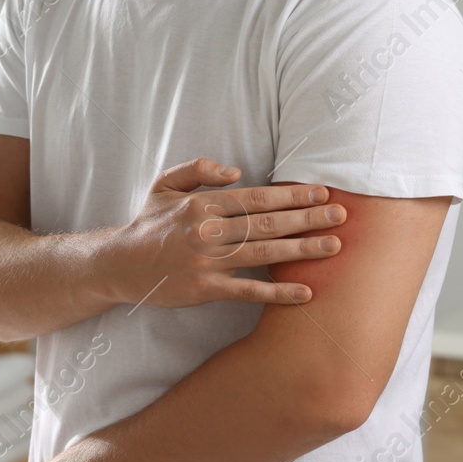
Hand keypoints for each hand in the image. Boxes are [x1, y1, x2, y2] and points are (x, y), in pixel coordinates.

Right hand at [104, 157, 344, 308]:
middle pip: (267, 223)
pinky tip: (304, 293)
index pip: (257, 197)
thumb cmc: (148, 224)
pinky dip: (277, 292)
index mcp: (202, 203)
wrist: (120, 265)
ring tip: (333, 247)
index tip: (321, 194)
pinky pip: (248, 290)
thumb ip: (198, 169)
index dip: (292, 196)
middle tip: (342, 216)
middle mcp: (207, 230)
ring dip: (302, 250)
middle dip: (308, 219)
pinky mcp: (206, 289)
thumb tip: (236, 172)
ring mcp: (207, 261)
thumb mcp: (165, 184)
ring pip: (263, 253)